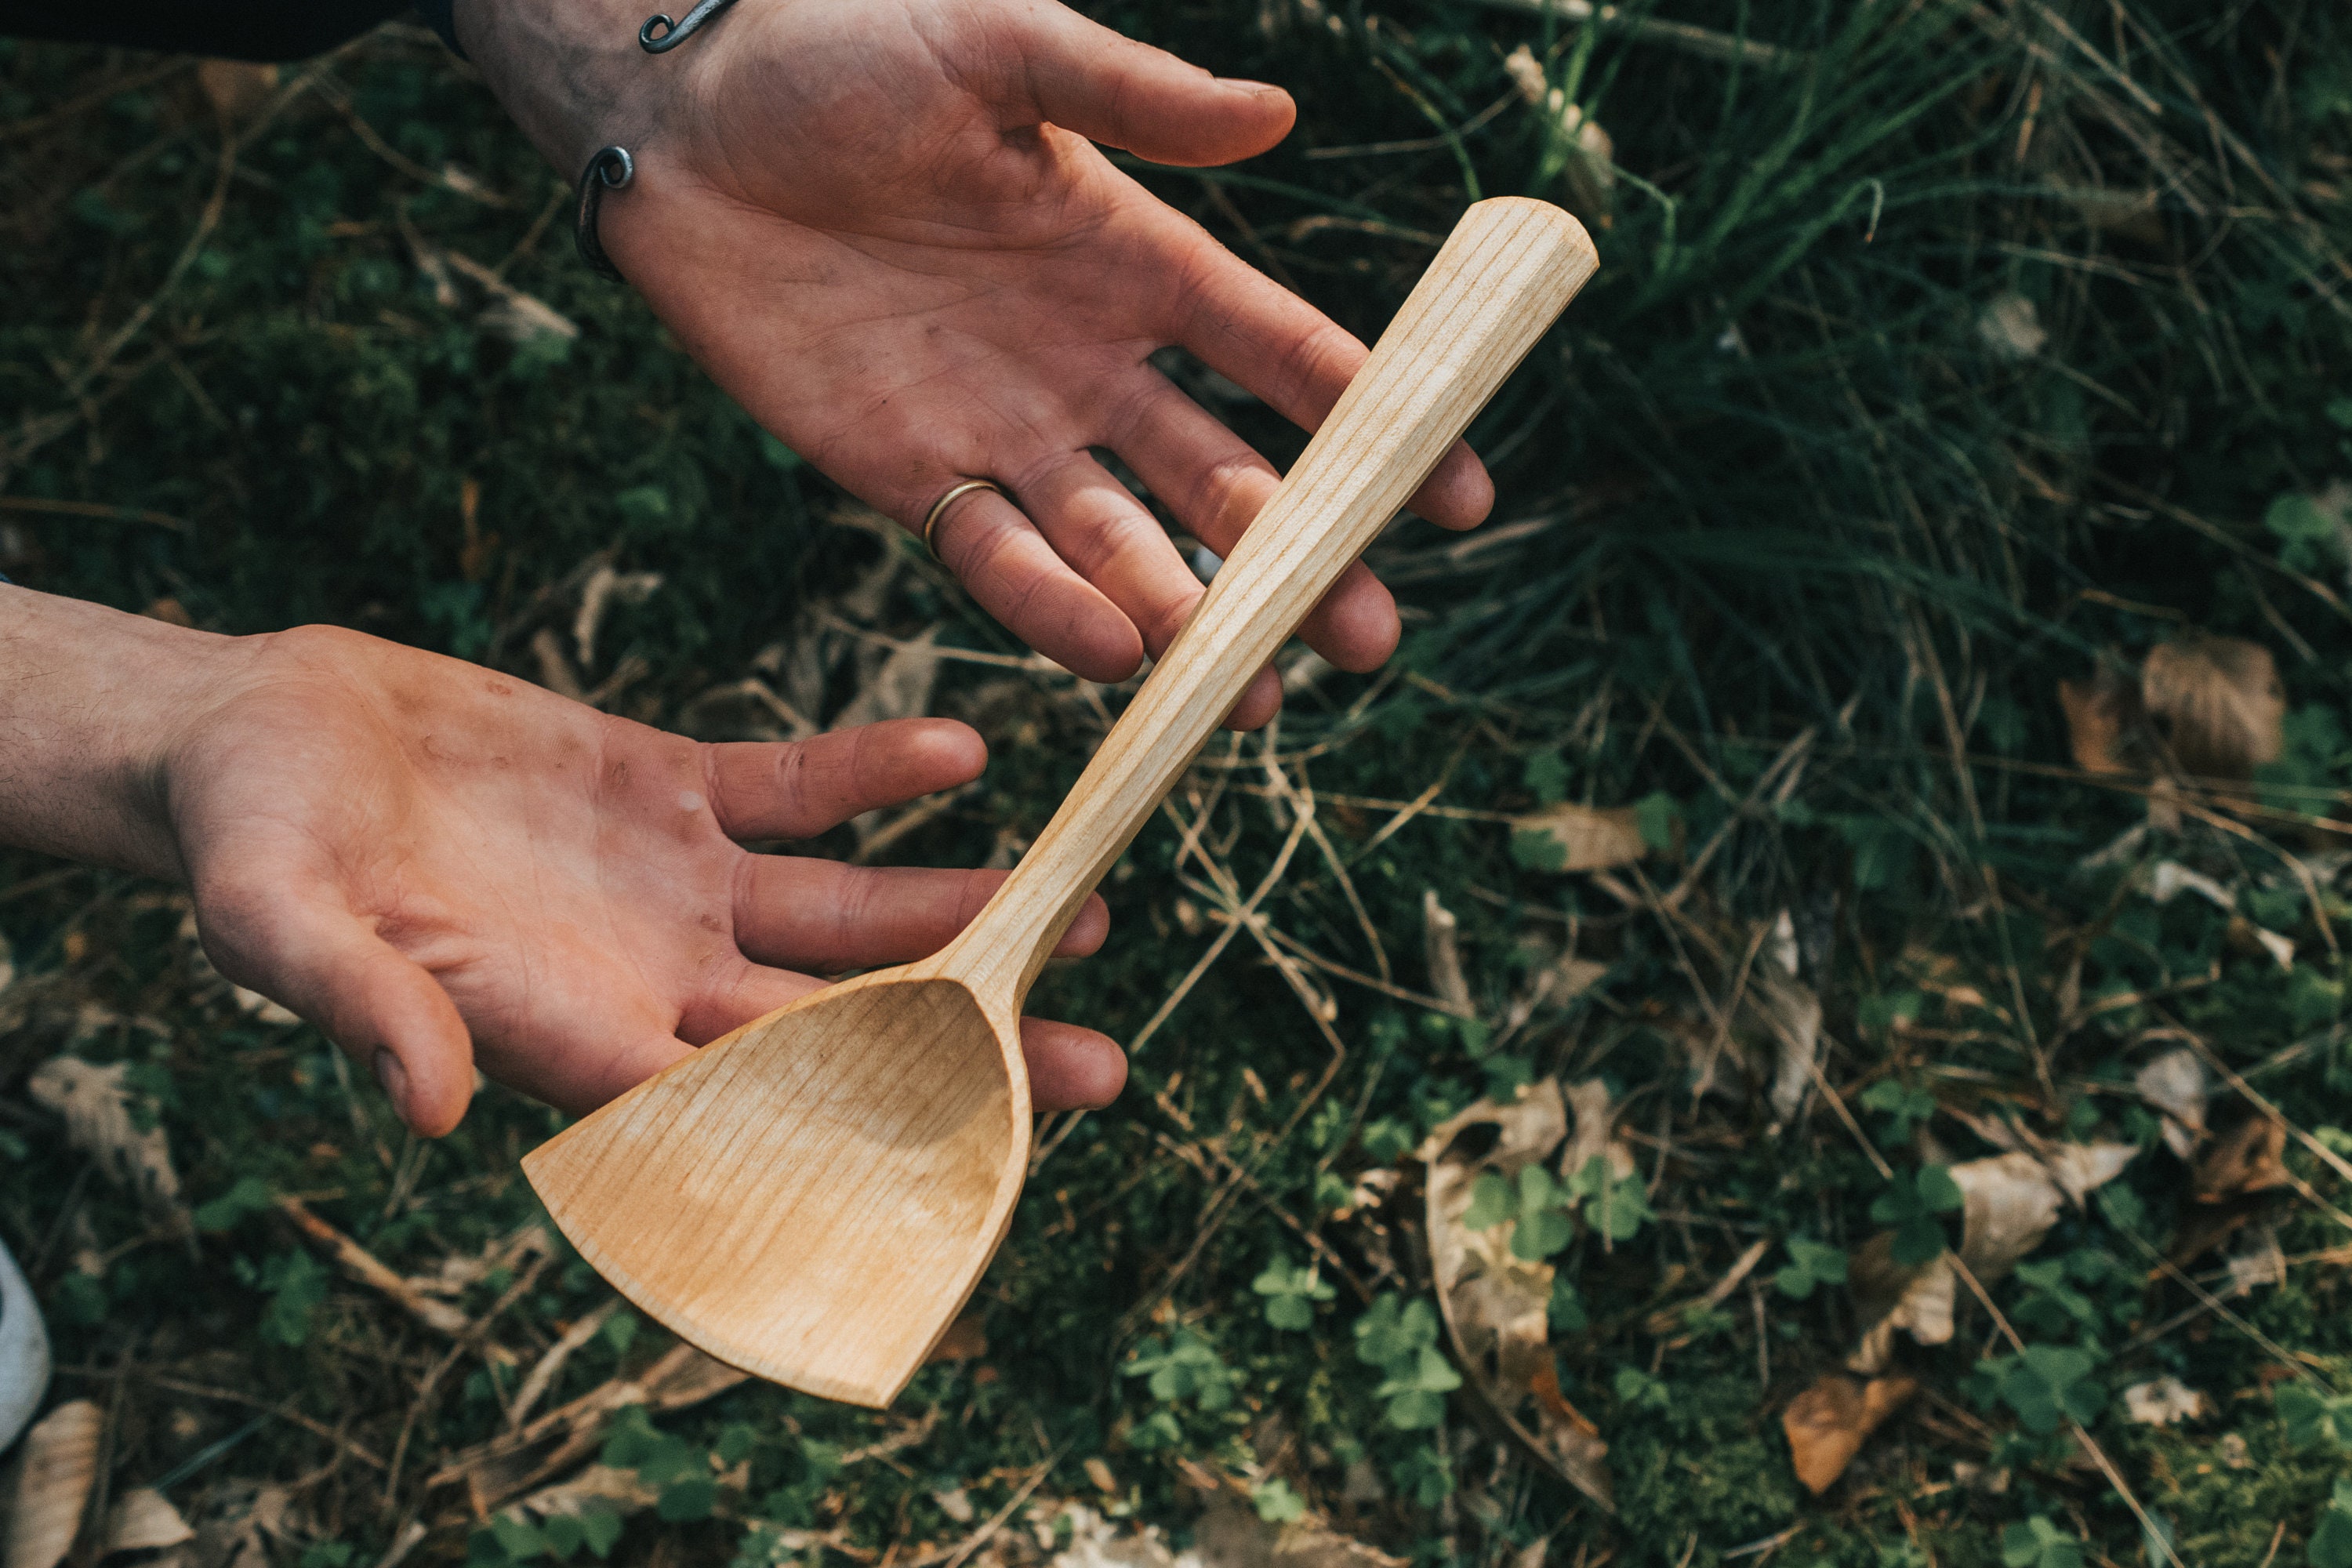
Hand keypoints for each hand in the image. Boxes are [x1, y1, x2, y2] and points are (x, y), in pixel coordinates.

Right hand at [0, 591, 1119, 1136]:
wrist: (261, 743)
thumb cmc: (251, 848)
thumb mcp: (281, 925)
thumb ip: (362, 1005)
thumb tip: (432, 1105)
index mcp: (573, 1035)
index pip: (740, 1105)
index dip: (859, 1125)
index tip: (975, 1141)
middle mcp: (649, 974)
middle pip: (839, 1026)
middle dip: (964, 1045)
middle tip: (1095, 1067)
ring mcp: (674, 884)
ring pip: (847, 913)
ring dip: (958, 913)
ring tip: (1084, 909)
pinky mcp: (671, 791)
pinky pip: (796, 790)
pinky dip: (874, 776)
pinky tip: (961, 752)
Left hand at [458, 0, 1494, 729]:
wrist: (680, 116)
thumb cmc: (841, 49)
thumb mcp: (1001, 47)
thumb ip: (1131, 98)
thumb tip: (1277, 116)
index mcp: (1139, 260)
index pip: (1285, 357)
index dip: (1381, 424)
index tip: (1462, 497)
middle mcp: (1093, 363)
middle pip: (1227, 483)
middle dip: (1301, 563)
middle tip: (1367, 639)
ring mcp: (1009, 430)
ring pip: (1126, 546)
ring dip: (1192, 618)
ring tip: (1252, 689)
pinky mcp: (912, 478)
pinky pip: (998, 562)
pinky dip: (1055, 612)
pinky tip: (1120, 655)